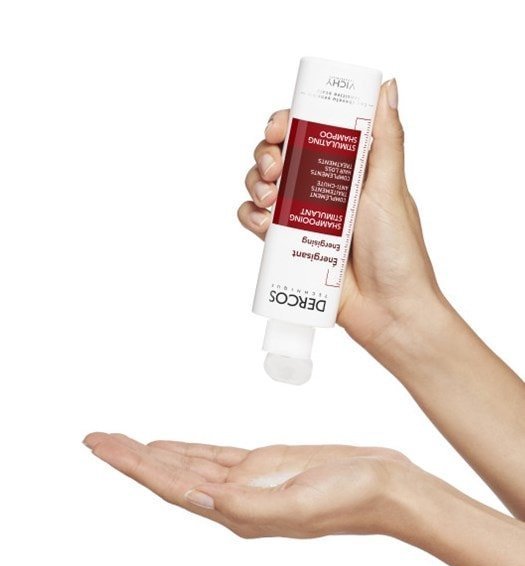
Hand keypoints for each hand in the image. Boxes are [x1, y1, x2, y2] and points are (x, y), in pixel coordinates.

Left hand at [83, 432, 411, 537]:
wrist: (390, 488)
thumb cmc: (354, 499)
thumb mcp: (299, 506)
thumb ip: (247, 506)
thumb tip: (200, 499)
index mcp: (238, 512)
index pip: (171, 485)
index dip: (132, 466)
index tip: (99, 446)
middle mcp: (235, 499)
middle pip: (170, 474)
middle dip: (130, 456)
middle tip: (96, 438)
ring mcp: (249, 482)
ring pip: (188, 464)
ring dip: (152, 453)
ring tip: (122, 441)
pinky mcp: (265, 465)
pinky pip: (213, 456)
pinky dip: (186, 450)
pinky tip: (170, 448)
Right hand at [239, 79, 446, 350]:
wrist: (387, 310)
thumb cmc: (398, 252)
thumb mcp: (390, 189)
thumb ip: (386, 140)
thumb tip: (388, 86)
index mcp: (346, 170)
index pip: (309, 133)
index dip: (287, 124)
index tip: (279, 127)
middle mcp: (321, 189)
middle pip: (278, 157)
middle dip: (266, 155)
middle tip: (274, 169)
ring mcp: (302, 218)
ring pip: (261, 187)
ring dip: (255, 185)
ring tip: (270, 200)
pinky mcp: (288, 246)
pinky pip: (255, 222)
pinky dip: (251, 218)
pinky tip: (264, 224)